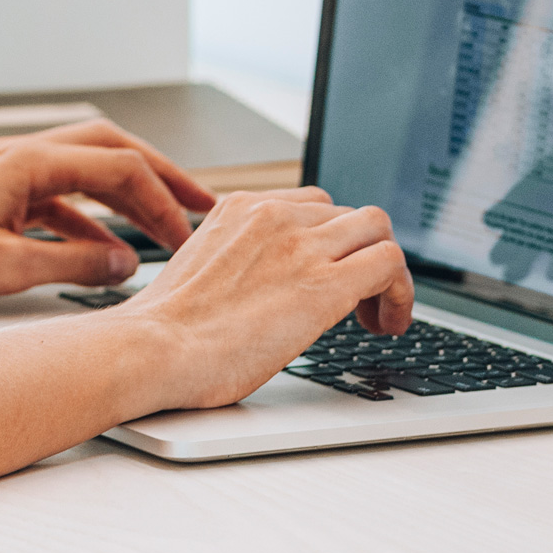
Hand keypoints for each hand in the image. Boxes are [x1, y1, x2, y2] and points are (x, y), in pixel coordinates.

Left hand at [0, 121, 221, 300]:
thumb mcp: (3, 268)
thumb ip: (71, 263)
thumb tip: (124, 262)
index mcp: (28, 163)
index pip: (118, 166)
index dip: (162, 198)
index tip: (191, 231)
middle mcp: (19, 156)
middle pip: (109, 151)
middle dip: (158, 177)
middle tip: (200, 205)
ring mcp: (5, 173)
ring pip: (84, 171)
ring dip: (125, 196)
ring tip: (160, 227)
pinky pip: (56, 197)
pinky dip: (88, 218)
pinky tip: (100, 249)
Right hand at [114, 190, 413, 411]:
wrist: (152, 348)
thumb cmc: (163, 332)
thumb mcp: (199, 271)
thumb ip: (234, 263)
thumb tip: (255, 289)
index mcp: (238, 208)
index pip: (311, 204)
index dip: (329, 242)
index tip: (329, 275)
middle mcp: (272, 214)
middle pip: (348, 213)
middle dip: (360, 253)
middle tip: (357, 300)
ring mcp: (300, 244)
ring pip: (377, 228)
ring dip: (386, 270)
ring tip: (376, 315)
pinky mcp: (324, 284)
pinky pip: (389, 264)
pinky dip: (400, 292)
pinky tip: (386, 324)